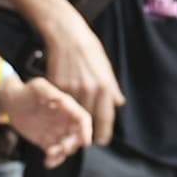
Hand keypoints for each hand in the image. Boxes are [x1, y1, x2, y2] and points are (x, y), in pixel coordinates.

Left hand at [0, 76, 91, 167]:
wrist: (12, 102)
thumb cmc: (26, 91)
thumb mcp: (38, 87)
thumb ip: (49, 92)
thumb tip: (60, 100)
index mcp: (67, 107)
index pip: (83, 119)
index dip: (86, 130)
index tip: (85, 141)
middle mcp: (65, 121)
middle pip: (77, 136)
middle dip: (73, 144)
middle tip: (62, 147)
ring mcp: (56, 132)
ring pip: (66, 147)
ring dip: (62, 153)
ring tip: (49, 152)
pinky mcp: (47, 141)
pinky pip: (54, 154)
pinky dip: (54, 160)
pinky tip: (47, 162)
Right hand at [45, 16, 122, 148]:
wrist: (68, 35)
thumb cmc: (89, 50)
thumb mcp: (106, 67)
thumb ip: (112, 88)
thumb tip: (119, 103)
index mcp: (104, 87)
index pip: (105, 118)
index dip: (103, 133)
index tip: (101, 140)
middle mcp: (89, 90)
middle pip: (88, 120)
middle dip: (87, 131)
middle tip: (85, 136)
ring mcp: (72, 89)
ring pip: (73, 114)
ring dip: (73, 122)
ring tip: (71, 125)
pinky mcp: (57, 86)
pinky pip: (60, 103)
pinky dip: (61, 108)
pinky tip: (61, 109)